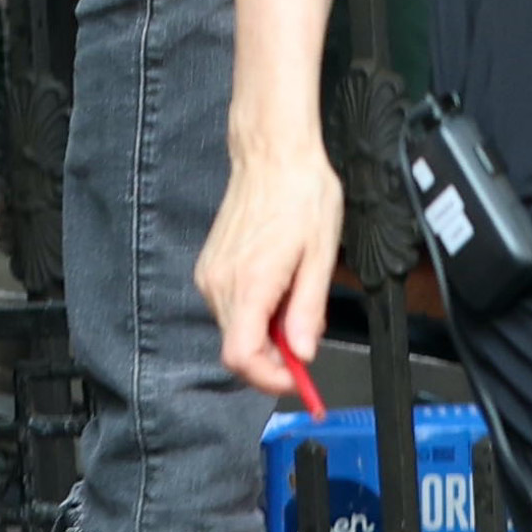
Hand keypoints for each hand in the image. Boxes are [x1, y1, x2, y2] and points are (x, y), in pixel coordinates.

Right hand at [198, 140, 344, 400]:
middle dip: (274, 352)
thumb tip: (302, 353)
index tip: (296, 377)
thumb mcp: (320, 253)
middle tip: (305, 326)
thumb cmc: (299, 191)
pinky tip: (276, 280)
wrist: (271, 151)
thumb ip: (309, 309)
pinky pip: (230, 306)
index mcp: (250, 282)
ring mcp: (211, 273)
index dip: (269, 379)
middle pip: (239, 348)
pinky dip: (255, 308)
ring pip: (235, 329)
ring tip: (293, 290)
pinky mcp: (210, 266)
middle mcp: (221, 282)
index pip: (241, 358)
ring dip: (266, 329)